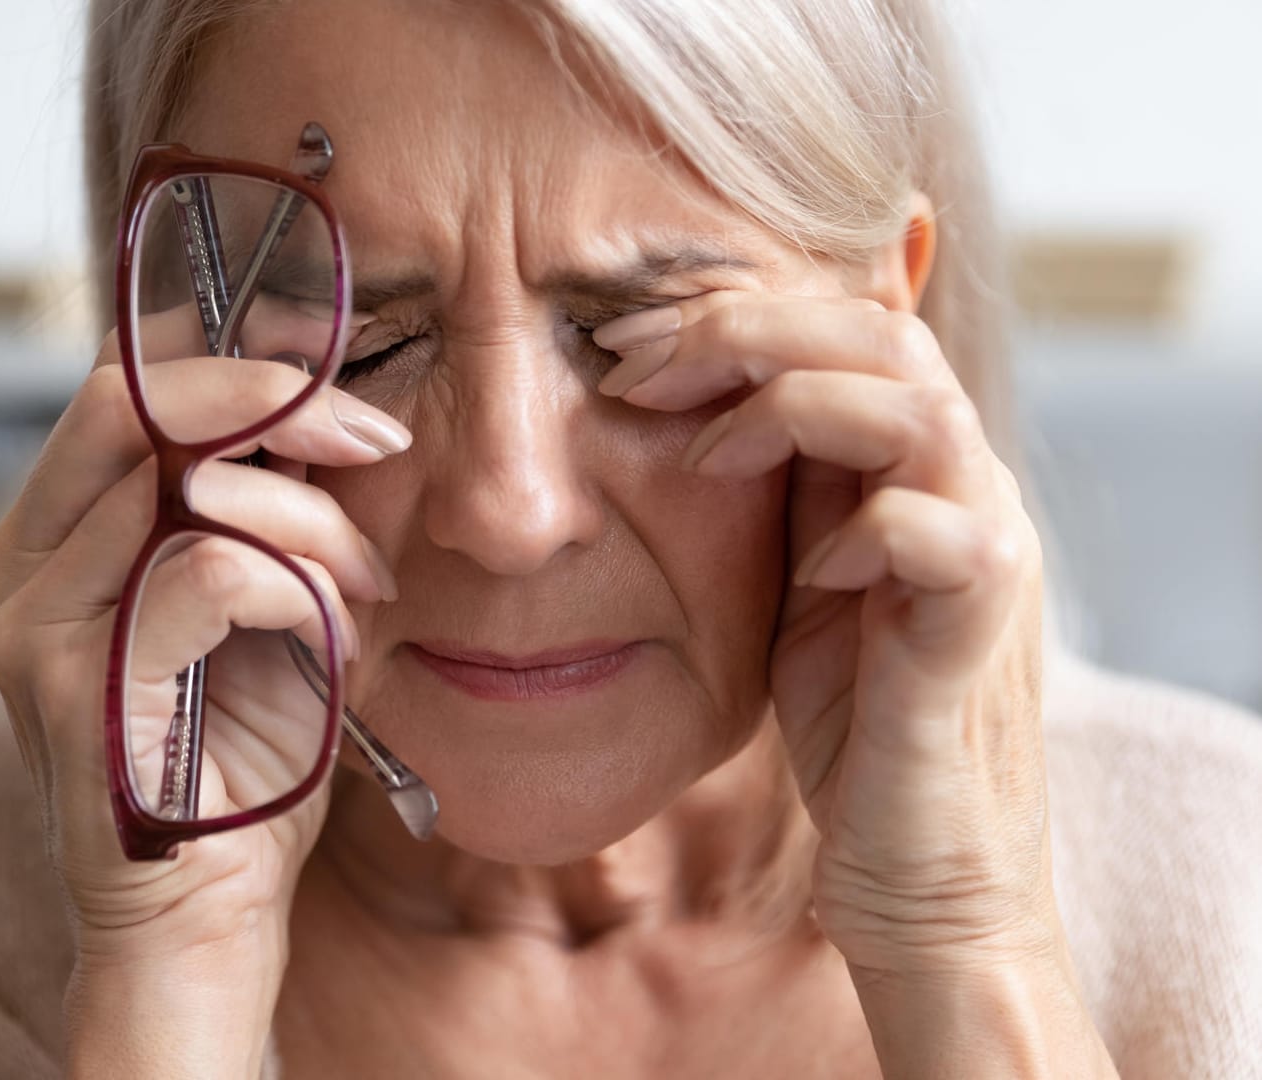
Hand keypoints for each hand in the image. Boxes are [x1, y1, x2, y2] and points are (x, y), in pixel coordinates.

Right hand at [0, 318, 407, 1051]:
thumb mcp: (261, 603)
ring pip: (187, 485)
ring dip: (313, 523)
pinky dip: (300, 587)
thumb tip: (319, 401)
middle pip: (130, 400)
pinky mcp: (75, 684)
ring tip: (364, 587)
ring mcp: (32, 625)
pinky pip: (212, 571)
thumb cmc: (240, 758)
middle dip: (276, 402)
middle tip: (373, 442)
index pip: (122, 389)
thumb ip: (261, 507)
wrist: (206, 914)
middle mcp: (17, 568)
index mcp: (53, 539)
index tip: (338, 387)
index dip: (234, 363)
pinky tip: (332, 638)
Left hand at [595, 293, 1050, 973]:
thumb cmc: (852, 721)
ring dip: (791, 408)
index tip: (624, 344)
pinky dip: (866, 531)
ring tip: (701, 455)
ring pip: (916, 409)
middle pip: (882, 336)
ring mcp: (986, 549)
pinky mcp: (981, 627)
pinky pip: (941, 536)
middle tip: (634, 364)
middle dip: (744, 331)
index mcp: (917, 465)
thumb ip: (781, 488)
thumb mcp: (796, 579)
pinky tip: (808, 573)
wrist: (920, 862)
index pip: (846, 329)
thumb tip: (690, 402)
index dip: (735, 316)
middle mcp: (965, 486)